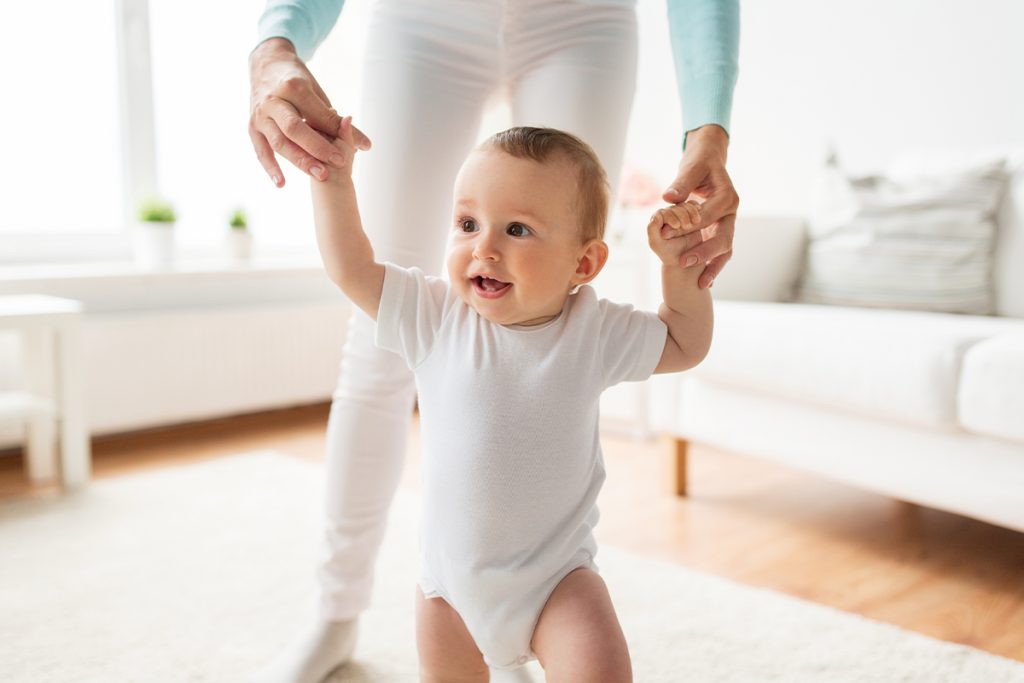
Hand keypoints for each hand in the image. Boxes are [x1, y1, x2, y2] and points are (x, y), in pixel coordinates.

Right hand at [248, 38, 371, 186]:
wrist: (265, 64)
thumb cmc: (297, 81)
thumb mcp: (316, 93)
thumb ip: (335, 120)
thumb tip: (365, 145)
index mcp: (293, 87)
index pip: (317, 115)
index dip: (336, 132)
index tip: (356, 149)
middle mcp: (273, 101)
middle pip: (295, 129)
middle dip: (318, 148)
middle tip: (339, 164)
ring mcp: (260, 115)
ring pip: (279, 142)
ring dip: (300, 161)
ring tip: (321, 176)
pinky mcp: (252, 127)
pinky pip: (260, 150)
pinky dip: (270, 168)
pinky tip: (281, 184)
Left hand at [647, 202, 703, 266]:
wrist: (684, 260)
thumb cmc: (668, 254)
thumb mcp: (656, 244)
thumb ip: (652, 230)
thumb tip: (656, 215)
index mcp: (656, 221)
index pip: (662, 213)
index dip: (670, 217)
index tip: (677, 226)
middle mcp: (666, 215)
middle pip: (674, 208)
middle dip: (681, 215)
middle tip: (687, 226)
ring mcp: (679, 214)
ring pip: (685, 205)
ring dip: (691, 211)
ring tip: (695, 222)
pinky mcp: (690, 215)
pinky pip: (693, 206)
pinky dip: (696, 208)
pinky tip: (700, 213)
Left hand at [662, 125, 738, 288]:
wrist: (709, 160)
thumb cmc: (699, 162)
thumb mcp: (691, 168)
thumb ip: (681, 183)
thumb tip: (669, 198)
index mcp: (727, 197)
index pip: (707, 216)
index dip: (686, 226)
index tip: (666, 234)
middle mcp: (731, 212)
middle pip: (723, 238)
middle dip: (704, 252)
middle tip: (684, 262)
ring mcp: (728, 222)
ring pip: (725, 248)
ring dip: (713, 265)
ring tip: (702, 283)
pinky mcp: (721, 229)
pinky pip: (720, 250)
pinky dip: (713, 265)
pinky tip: (705, 281)